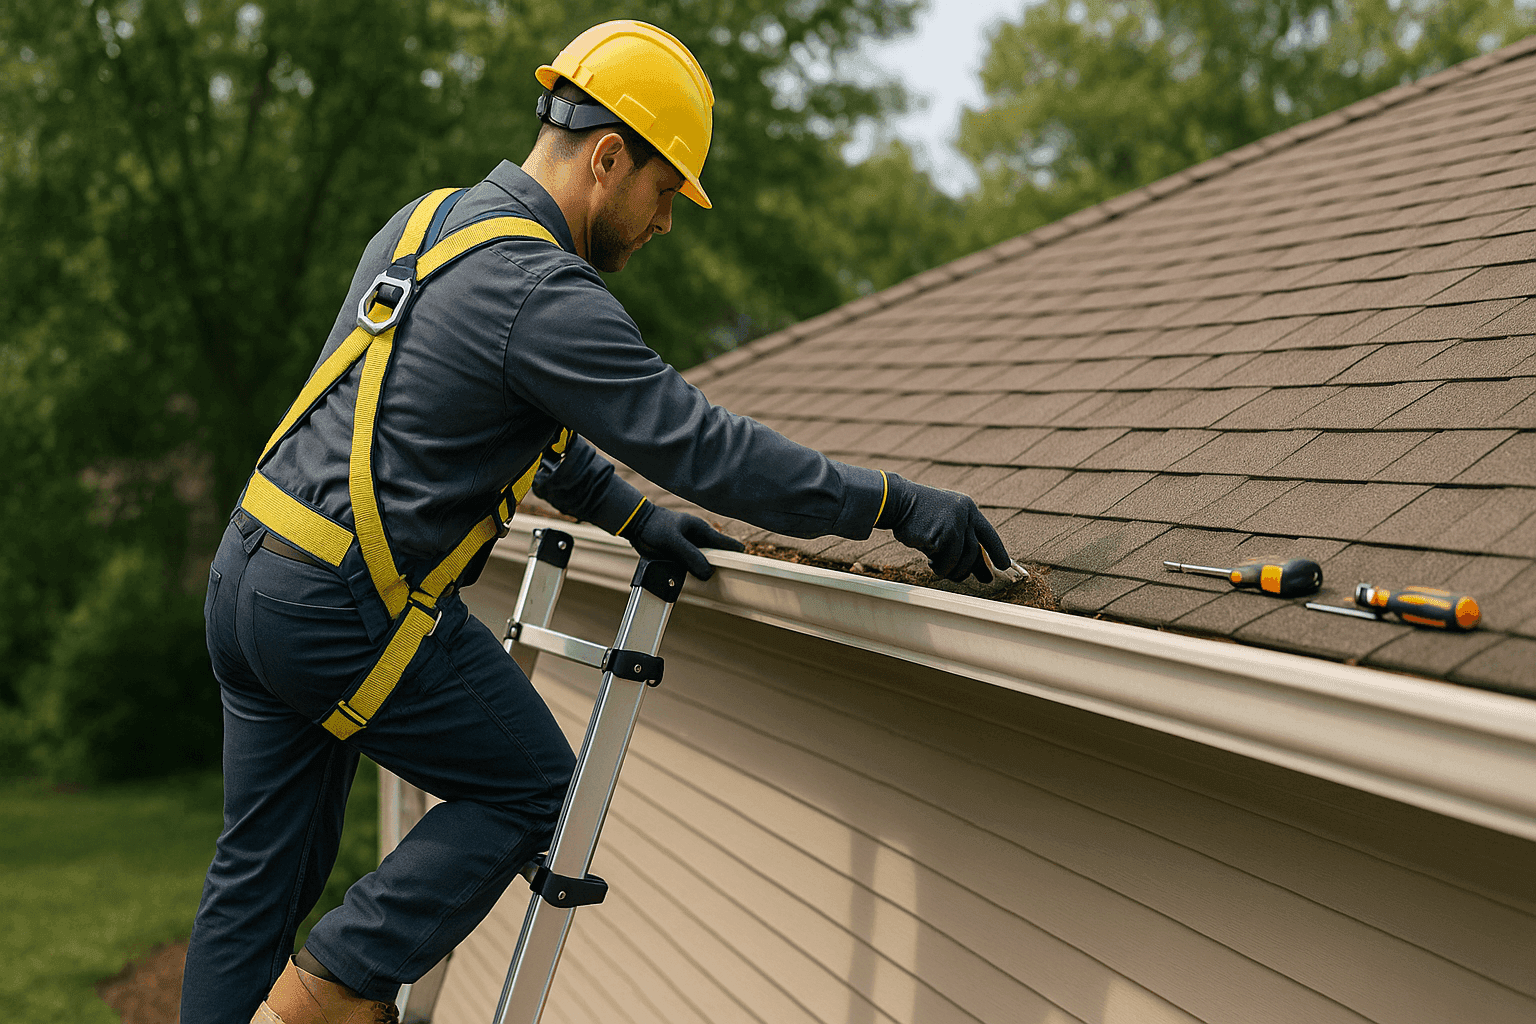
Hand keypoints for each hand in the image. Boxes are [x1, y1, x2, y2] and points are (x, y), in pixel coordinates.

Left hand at [626, 503, 744, 579]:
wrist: (635, 524)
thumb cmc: (654, 526)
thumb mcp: (672, 541)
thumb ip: (690, 555)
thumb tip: (708, 572)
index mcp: (702, 530)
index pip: (727, 544)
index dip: (737, 556)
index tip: (746, 568)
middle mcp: (698, 540)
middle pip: (717, 557)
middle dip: (721, 567)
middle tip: (728, 581)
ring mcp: (690, 548)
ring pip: (704, 564)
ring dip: (704, 573)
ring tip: (710, 583)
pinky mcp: (680, 556)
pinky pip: (691, 568)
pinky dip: (691, 574)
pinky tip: (691, 581)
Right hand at [878, 473, 1009, 582]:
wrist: (896, 501)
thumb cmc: (920, 515)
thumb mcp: (945, 523)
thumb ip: (961, 541)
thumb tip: (979, 569)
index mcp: (968, 508)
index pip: (988, 533)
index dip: (997, 551)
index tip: (1004, 566)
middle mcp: (964, 514)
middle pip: (974, 551)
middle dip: (968, 569)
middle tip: (960, 578)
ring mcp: (952, 523)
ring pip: (959, 558)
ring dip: (950, 569)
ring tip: (939, 569)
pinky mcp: (939, 534)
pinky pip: (943, 559)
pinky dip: (938, 565)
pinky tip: (930, 562)